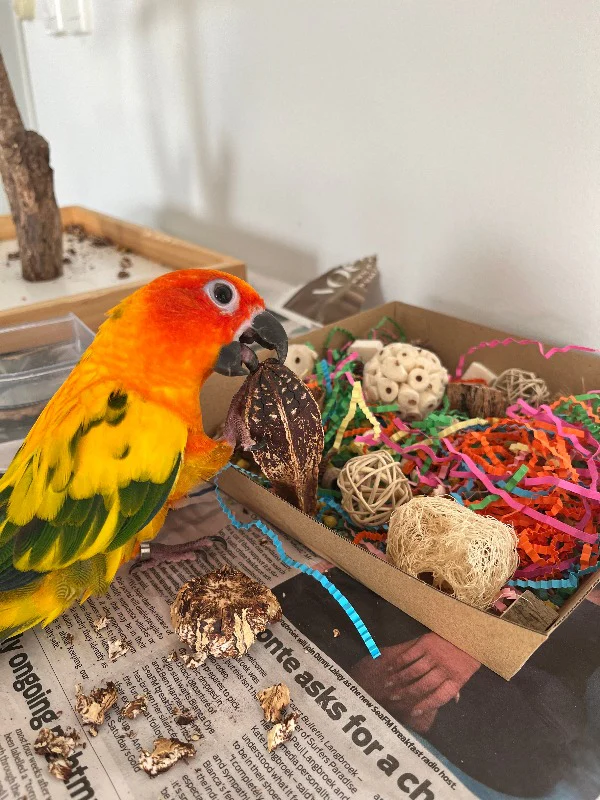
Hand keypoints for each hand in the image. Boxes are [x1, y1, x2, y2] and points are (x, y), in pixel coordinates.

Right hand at [351, 633, 479, 732]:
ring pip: (414, 671)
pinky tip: (391, 667)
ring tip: (388, 684)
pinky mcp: (426, 643)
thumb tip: (454, 701)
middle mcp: (444, 669)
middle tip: (393, 697)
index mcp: (455, 680)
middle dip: (406, 693)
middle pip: (423, 685)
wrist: (469, 631)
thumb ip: (457, 686)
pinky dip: (399, 662)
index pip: (439, 697)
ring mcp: (434, 655)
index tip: (412, 712)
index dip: (425, 706)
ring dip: (399, 678)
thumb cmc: (466, 654)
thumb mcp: (465, 672)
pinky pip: (410, 655)